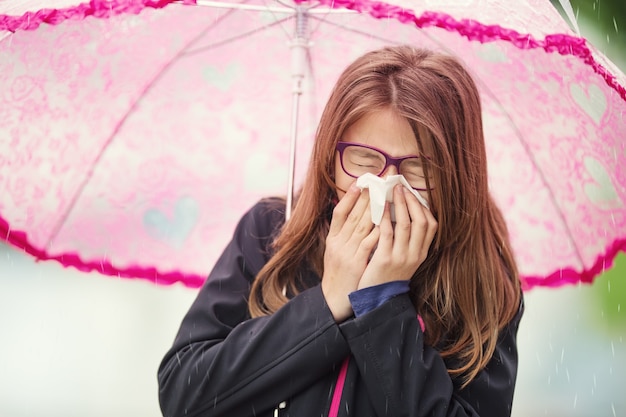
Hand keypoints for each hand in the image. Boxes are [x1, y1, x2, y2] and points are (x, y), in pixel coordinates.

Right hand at [322, 184, 379, 321]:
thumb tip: (357, 216)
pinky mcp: (357, 264)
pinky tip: (388, 222)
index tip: (359, 183)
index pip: (339, 212)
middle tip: (378, 182)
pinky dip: (378, 231)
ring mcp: (347, 253)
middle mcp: (337, 243)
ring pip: (362, 226)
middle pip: (352, 215)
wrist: (334, 299)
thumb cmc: (339, 274)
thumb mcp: (336, 251)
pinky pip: (369, 244)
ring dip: (374, 209)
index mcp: (332, 239)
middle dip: (366, 197)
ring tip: (385, 195)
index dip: (348, 197)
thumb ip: (344, 235)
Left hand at [359, 185, 436, 289]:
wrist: (376, 300)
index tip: (413, 193)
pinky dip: (385, 217)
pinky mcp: (385, 259)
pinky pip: (387, 233)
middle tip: (401, 187)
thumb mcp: (404, 260)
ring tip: (392, 191)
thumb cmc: (387, 276)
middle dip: (412, 201)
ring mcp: (402, 257)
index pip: (431, 225)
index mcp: (421, 254)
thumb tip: (404, 214)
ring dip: (399, 205)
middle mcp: (415, 255)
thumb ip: (407, 241)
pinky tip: (380, 206)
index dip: (423, 207)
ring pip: (406, 224)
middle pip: (422, 222)